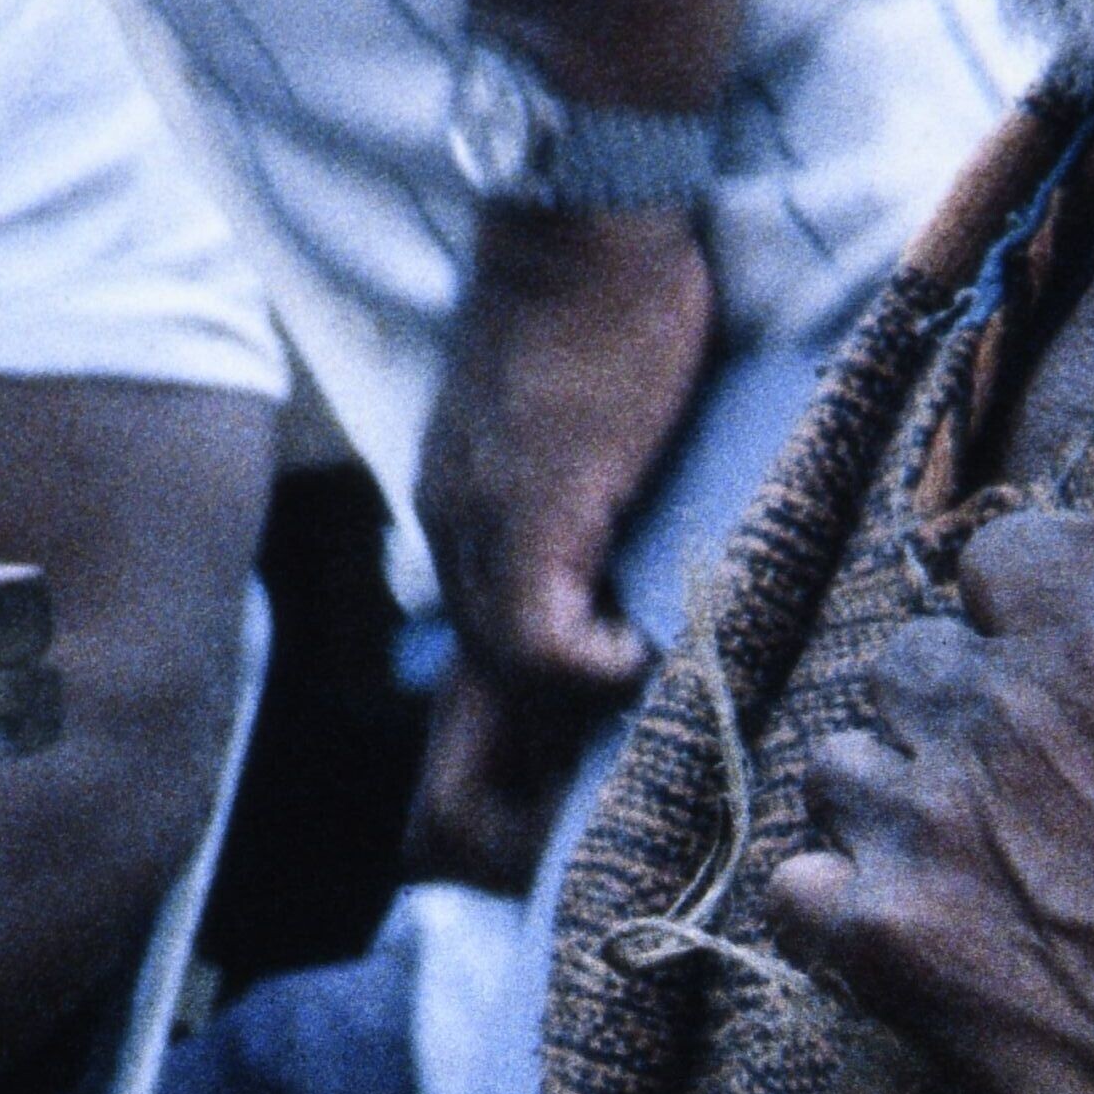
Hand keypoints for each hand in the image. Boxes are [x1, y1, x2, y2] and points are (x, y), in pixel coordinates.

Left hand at [408, 192, 717, 892]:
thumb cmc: (607, 303)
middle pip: (447, 761)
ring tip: (633, 780)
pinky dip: (598, 672)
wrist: (587, 214)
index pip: (456, 720)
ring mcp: (485, 544)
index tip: (546, 848)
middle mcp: (457, 561)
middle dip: (501, 840)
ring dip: (568, 766)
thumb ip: (593, 524)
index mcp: (468, 550)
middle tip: (565, 879)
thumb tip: (643, 603)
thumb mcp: (589, 438)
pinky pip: (541, 651)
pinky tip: (646, 654)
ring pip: (497, 715)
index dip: (490, 803)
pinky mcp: (532, 519)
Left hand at [765, 510, 1093, 1093]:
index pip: (1001, 554)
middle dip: (960, 714)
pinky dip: (841, 903)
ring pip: (841, 763)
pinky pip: (798, 886)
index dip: (1028, 609)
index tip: (1048, 656)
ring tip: (957, 862)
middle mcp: (997, 713)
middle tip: (1016, 787)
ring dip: (894, 801)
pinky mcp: (888, 940)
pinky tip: (906, 928)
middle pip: (910, 660)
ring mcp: (928, 826)